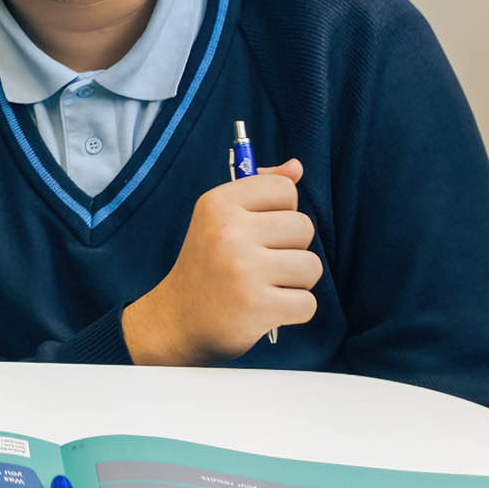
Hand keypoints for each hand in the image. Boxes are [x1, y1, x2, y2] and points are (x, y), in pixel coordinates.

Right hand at [122, 160, 321, 365]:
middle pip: (304, 227)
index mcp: (218, 204)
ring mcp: (244, 269)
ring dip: (295, 281)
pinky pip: (308, 303)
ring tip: (265, 286)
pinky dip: (293, 310)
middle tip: (260, 263)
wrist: (177, 320)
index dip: (281, 211)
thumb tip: (296, 167)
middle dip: (291, 248)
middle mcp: (229, 231)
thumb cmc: (206, 266)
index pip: (284, 189)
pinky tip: (267, 309)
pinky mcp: (258, 306)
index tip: (259, 229)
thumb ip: (259, 189)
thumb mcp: (220, 219)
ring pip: (311, 266)